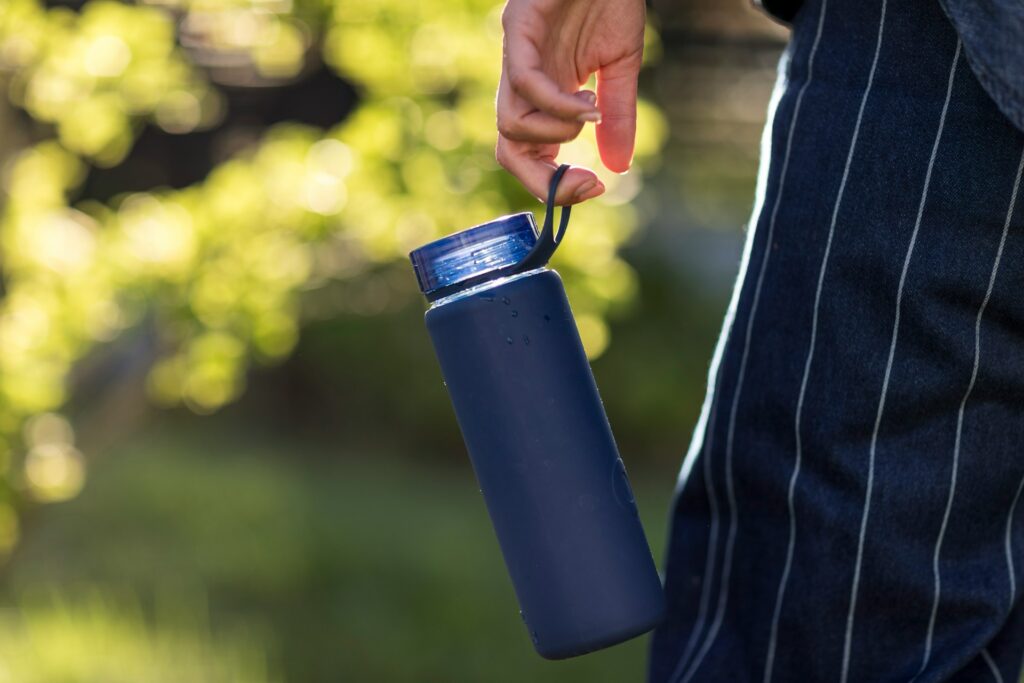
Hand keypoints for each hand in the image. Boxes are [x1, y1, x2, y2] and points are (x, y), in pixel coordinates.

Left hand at [495, 0, 644, 204]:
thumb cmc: (609, 1)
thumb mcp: (620, 69)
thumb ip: (616, 118)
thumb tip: (619, 168)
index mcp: (543, 95)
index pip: (530, 155)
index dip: (555, 184)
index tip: (596, 187)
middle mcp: (522, 81)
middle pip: (507, 150)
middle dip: (543, 180)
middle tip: (586, 184)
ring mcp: (515, 55)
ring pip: (510, 125)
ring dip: (557, 134)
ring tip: (591, 115)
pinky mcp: (518, 28)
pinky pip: (526, 82)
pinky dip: (557, 104)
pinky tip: (587, 102)